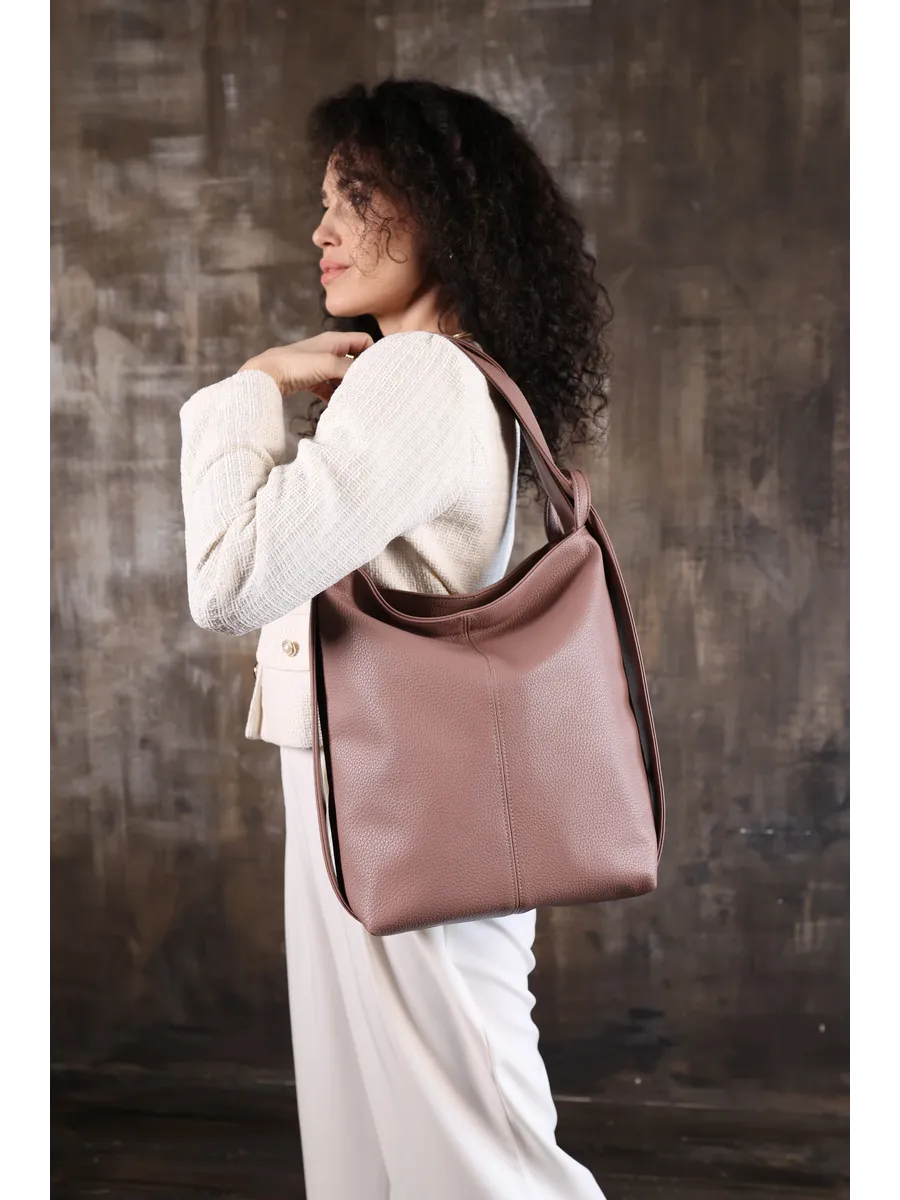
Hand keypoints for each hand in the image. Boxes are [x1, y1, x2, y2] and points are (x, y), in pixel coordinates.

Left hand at [238, 331, 375, 400]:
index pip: (364, 341)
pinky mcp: (311, 380)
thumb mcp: (328, 364)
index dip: (374, 353)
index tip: (381, 370)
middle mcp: (329, 350)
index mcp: (335, 340)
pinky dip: (334, 396)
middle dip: (362, 373)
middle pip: (354, 359)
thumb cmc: (295, 364)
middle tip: (371, 388)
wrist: (266, 375)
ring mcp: (320, 366)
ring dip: (348, 386)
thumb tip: (369, 376)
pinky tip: (338, 407)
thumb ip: (350, 368)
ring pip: (342, 376)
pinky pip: (329, 388)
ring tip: (357, 399)